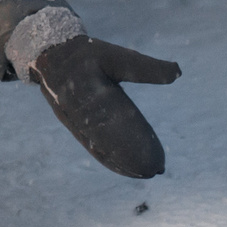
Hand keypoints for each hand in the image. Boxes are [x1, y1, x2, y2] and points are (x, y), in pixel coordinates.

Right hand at [30, 34, 180, 178]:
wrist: (49, 54)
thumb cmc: (85, 53)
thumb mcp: (114, 54)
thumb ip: (145, 67)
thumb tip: (178, 71)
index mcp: (90, 91)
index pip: (119, 121)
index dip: (138, 139)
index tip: (155, 153)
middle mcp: (79, 111)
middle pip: (109, 142)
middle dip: (133, 157)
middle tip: (156, 170)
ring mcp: (74, 122)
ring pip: (100, 148)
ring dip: (121, 162)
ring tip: (145, 173)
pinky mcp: (74, 126)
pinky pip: (92, 146)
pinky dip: (108, 158)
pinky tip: (124, 168)